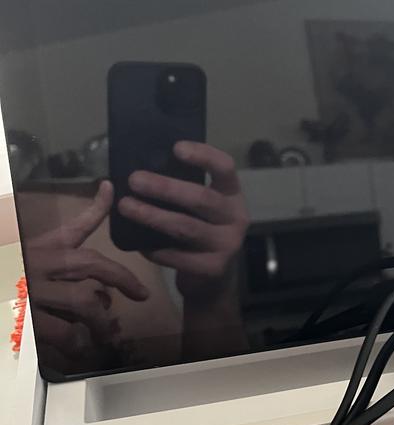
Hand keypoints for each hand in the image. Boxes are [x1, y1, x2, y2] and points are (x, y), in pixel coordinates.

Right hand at [27, 181, 148, 369]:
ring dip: (101, 321)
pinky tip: (76, 349)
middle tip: (140, 293)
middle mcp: (37, 265)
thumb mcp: (21, 252)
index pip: (73, 224)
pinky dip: (75, 344)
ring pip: (85, 302)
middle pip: (91, 263)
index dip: (97, 206)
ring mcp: (31, 292)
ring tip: (106, 332)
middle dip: (122, 277)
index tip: (112, 188)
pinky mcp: (24, 320)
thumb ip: (57, 258)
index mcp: (37, 249)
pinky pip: (62, 333)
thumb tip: (94, 273)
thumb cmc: (3, 269)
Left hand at [118, 142, 247, 300]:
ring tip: (126, 206)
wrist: (213, 277)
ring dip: (152, 216)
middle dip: (165, 188)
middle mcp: (236, 217)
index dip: (203, 156)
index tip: (176, 148)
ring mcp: (227, 244)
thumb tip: (141, 167)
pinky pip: (178, 257)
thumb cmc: (200, 229)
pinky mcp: (213, 268)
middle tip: (134, 180)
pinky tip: (138, 244)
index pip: (225, 168)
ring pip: (186, 227)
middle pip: (201, 198)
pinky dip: (155, 249)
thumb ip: (184, 189)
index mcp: (232, 194)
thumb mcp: (201, 207)